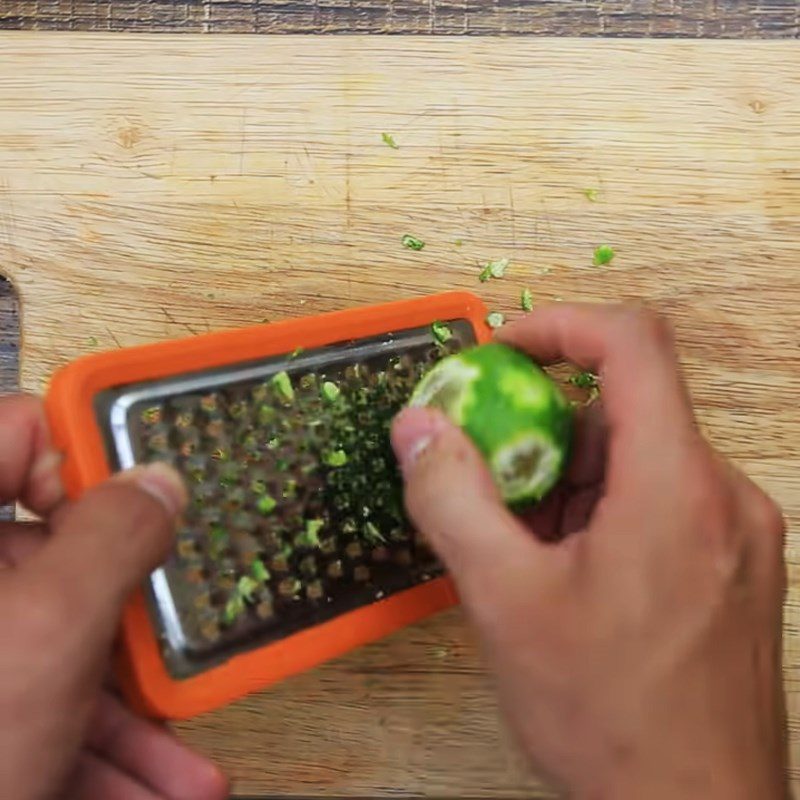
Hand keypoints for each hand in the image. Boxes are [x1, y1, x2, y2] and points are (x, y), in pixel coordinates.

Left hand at [0, 395, 227, 799]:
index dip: (84, 459)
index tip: (143, 507)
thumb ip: (112, 540)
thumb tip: (158, 481)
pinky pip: (42, 704)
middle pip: (56, 560)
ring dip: (127, 715)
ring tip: (181, 774)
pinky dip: (96, 747)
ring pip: (58, 648)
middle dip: (128, 625)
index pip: (18, 432)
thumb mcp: (48, 636)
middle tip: (173, 649)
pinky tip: (147, 788)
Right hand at [392, 304, 787, 799]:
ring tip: (526, 545)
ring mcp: (738, 530)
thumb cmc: (610, 718)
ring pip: (640, 457)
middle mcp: (724, 493)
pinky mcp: (734, 563)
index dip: (560, 326)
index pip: (632, 342)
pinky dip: (604, 509)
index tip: (502, 354)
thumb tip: (416, 426)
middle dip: (545, 428)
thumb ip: (451, 499)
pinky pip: (662, 498)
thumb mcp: (504, 602)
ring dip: (571, 477)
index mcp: (678, 484)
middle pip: (626, 408)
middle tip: (490, 477)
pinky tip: (568, 570)